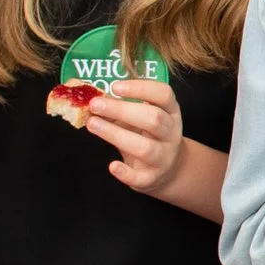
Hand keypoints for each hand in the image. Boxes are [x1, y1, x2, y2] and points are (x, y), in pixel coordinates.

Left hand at [83, 78, 191, 195]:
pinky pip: (140, 177)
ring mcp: (164, 157)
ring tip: (93, 124)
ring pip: (146, 147)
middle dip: (122, 110)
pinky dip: (126, 173)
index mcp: (170, 112)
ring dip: (116, 135)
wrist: (168, 169)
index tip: (115, 87)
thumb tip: (93, 101)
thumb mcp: (139, 119)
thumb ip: (119, 109)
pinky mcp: (152, 178)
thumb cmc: (148, 136)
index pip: (163, 95)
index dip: (141, 88)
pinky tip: (112, 166)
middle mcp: (171, 133)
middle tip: (95, 105)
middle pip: (154, 119)